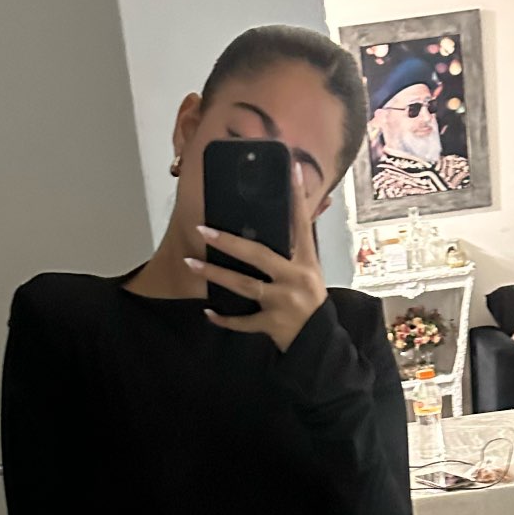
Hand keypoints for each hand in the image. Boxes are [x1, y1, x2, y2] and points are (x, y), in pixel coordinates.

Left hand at [186, 163, 326, 352]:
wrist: (322, 346)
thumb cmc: (312, 306)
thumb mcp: (311, 277)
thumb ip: (296, 253)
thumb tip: (284, 223)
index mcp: (307, 264)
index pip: (301, 224)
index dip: (297, 197)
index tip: (291, 168)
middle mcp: (296, 279)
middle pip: (258, 256)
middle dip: (228, 242)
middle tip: (203, 229)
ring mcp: (284, 303)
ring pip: (243, 286)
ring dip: (214, 274)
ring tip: (191, 263)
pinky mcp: (273, 324)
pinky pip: (243, 321)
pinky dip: (225, 319)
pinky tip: (208, 312)